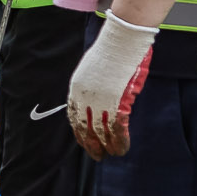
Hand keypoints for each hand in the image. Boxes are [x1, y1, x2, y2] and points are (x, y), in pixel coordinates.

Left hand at [67, 12, 157, 158]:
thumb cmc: (112, 50)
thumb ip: (92, 85)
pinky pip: (117, 128)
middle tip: (96, 156)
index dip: (79, 131)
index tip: (83, 141)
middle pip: (85, 127)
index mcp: (76, 88)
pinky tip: (122, 148)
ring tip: (111, 155)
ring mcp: (101, 100)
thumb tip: (98, 97)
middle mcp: (85, 97)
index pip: (73, 116)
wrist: (123, 39)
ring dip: (107, 146)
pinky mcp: (117, 102)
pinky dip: (120, 141)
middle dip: (90, 144)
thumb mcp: (92, 68)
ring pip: (101, 131)